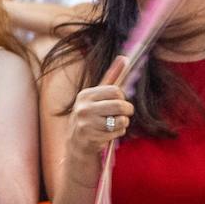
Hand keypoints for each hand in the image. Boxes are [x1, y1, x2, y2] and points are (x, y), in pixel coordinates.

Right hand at [66, 56, 133, 179]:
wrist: (78, 145)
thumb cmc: (92, 117)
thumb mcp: (97, 97)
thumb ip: (111, 77)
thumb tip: (124, 57)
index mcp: (86, 95)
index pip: (115, 91)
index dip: (122, 98)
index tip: (118, 102)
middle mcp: (83, 107)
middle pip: (120, 105)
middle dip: (126, 111)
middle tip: (122, 115)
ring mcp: (86, 123)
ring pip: (121, 120)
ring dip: (123, 124)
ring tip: (113, 125)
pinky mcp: (91, 137)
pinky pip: (117, 132)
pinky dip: (118, 133)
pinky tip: (108, 134)